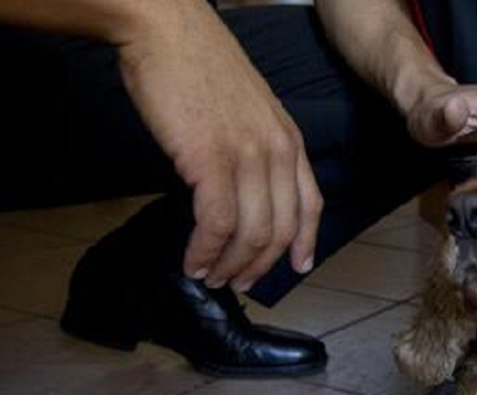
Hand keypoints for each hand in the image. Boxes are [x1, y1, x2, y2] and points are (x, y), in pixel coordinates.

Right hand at [116, 2, 321, 291]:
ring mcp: (247, 157)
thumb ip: (255, 146)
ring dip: (229, 265)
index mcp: (289, 140)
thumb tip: (242, 187)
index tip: (298, 267)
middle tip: (236, 282)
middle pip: (281, 229)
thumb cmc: (196, 66)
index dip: (304, 242)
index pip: (309, 204)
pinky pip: (217, 224)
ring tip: (209, 276)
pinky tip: (191, 261)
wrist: (166, 30)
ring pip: (251, 234)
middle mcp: (276, 152)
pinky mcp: (211, 162)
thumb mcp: (246, 108)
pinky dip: (205, 250)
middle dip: (259, 265)